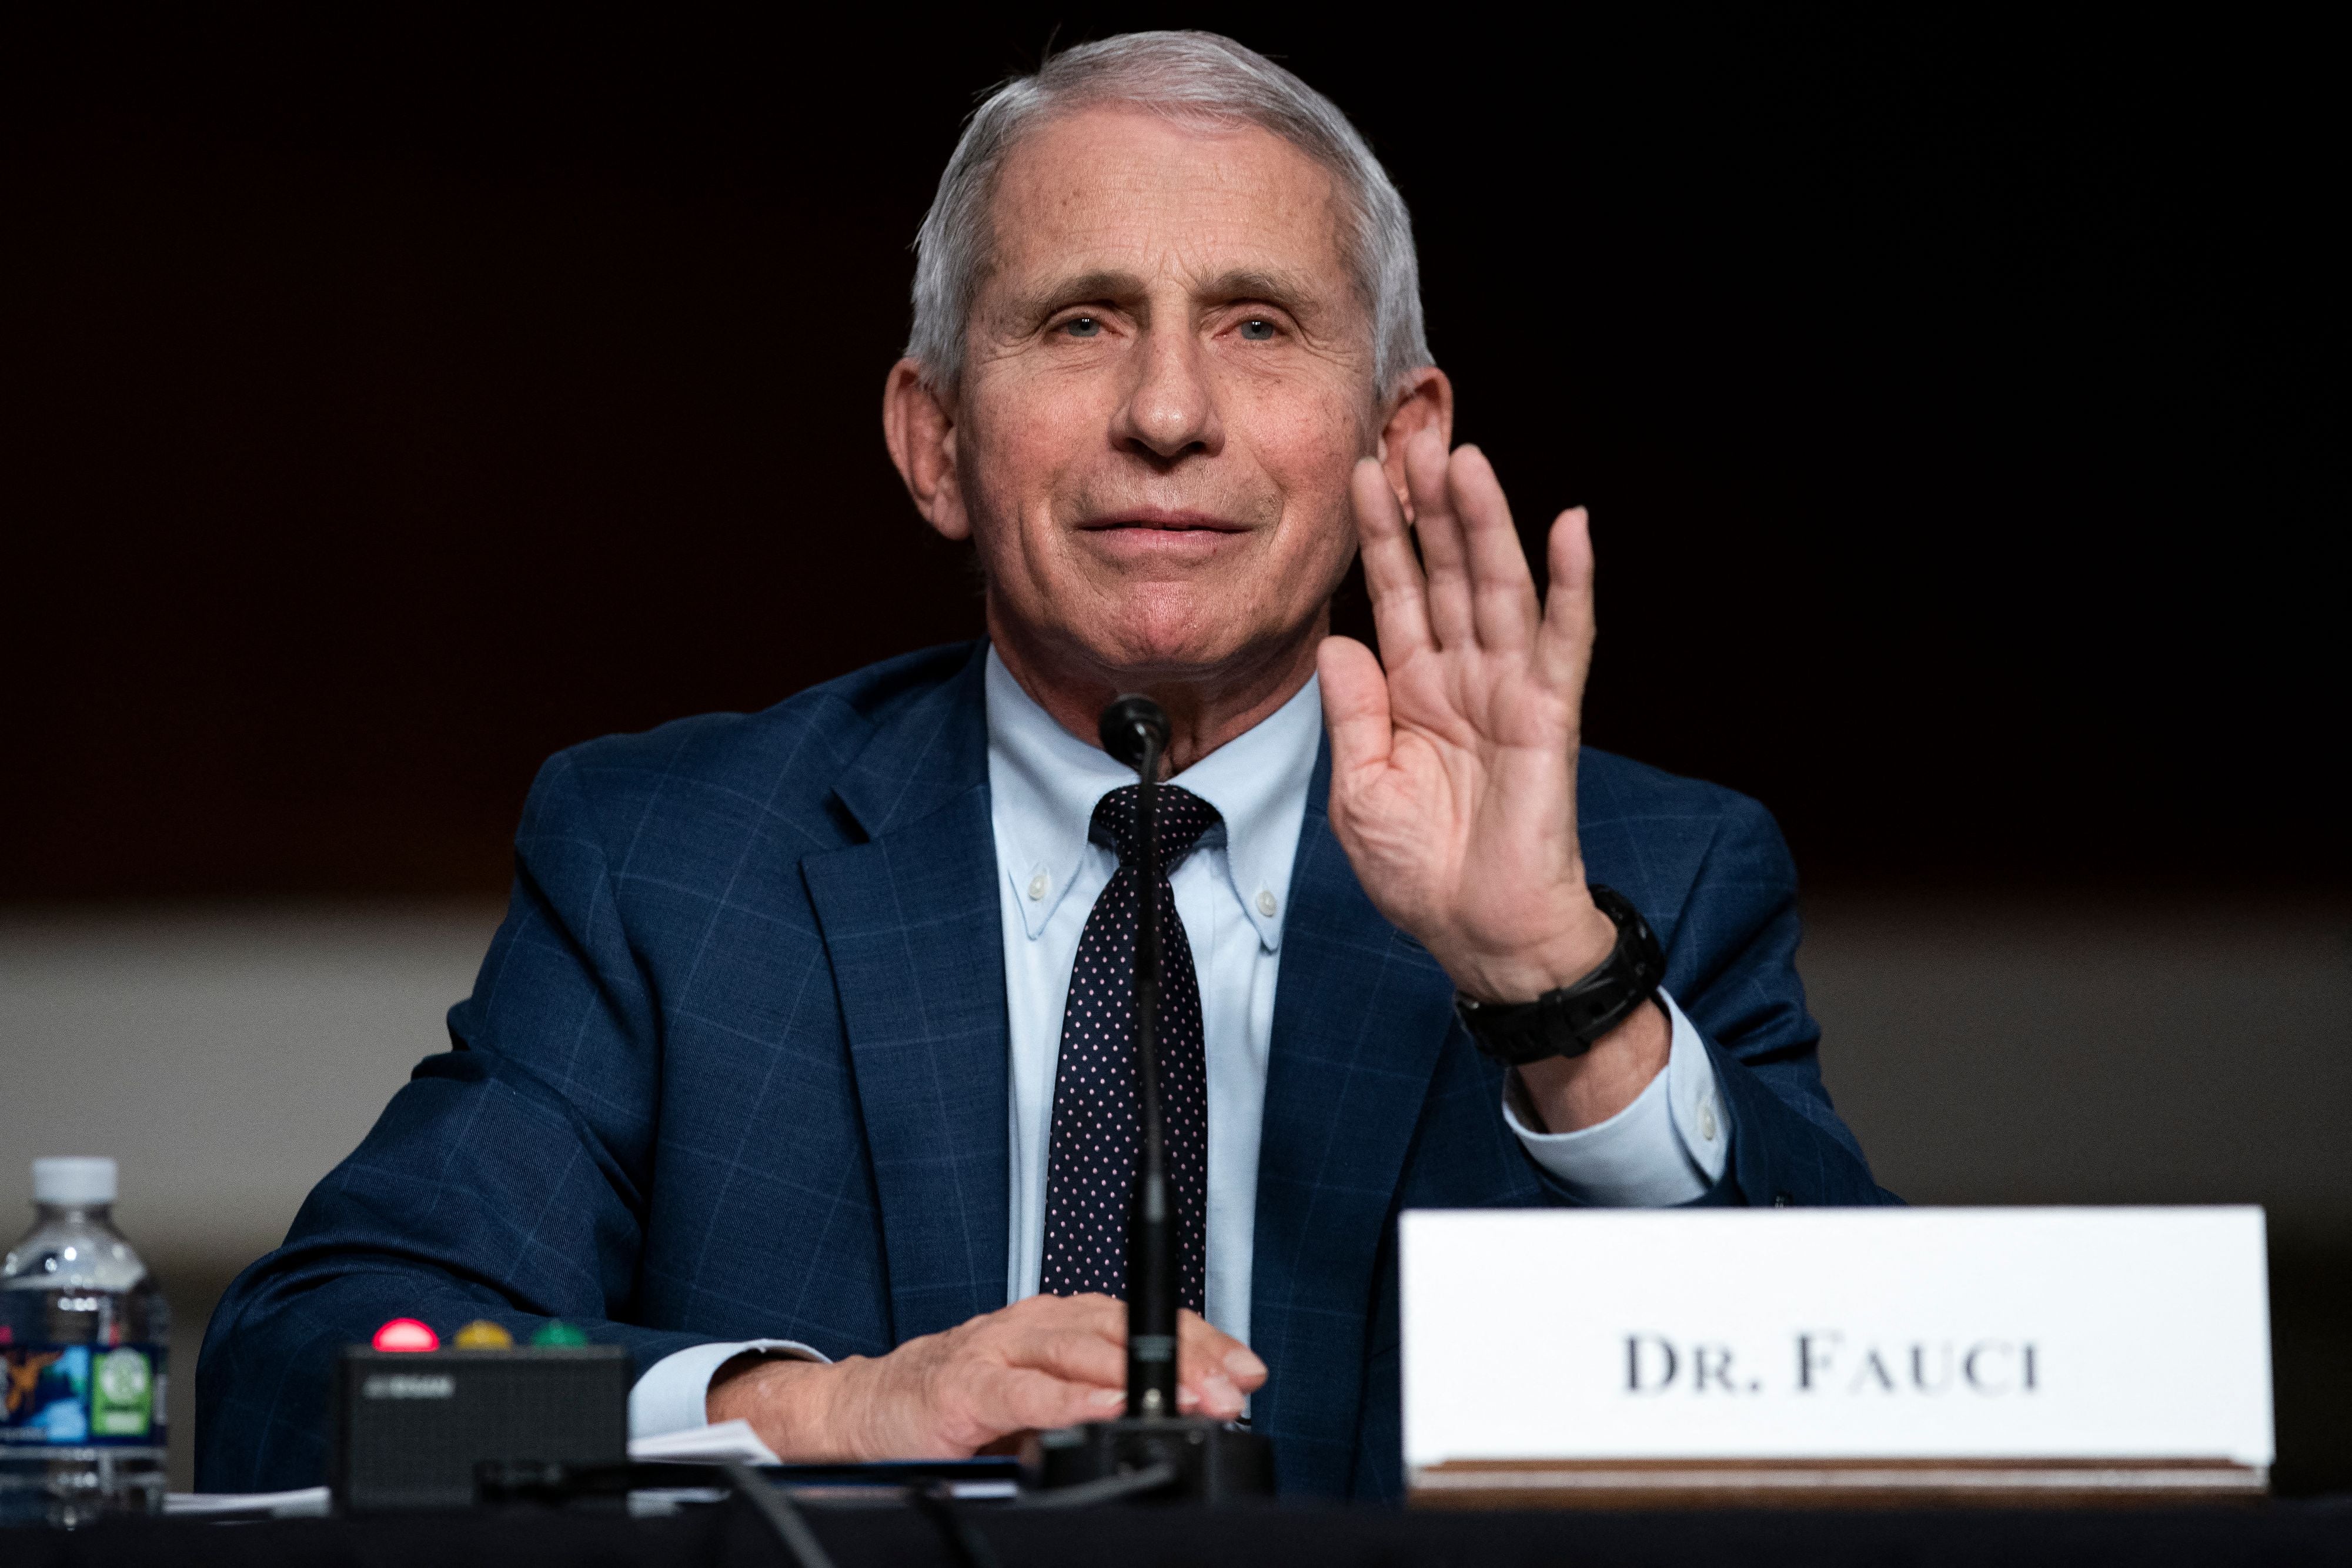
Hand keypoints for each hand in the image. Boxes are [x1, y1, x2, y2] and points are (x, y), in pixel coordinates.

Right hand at [707, 1293, 1266, 1460]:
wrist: (867, 1409)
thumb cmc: (959, 1402)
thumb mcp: (1042, 1402)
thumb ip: (1095, 1406)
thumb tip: (1171, 1426)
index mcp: (1060, 1324)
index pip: (1144, 1323)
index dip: (1201, 1342)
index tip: (1248, 1370)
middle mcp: (1034, 1325)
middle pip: (1125, 1329)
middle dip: (1188, 1359)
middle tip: (1236, 1387)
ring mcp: (997, 1350)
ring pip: (1083, 1349)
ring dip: (1144, 1374)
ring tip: (1192, 1396)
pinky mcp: (964, 1386)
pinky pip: (1025, 1390)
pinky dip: (1069, 1398)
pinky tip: (1105, 1407)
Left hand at [1318, 426, 1666, 1127]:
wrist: (1480, 936)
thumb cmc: (1423, 874)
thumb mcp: (1360, 790)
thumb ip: (1354, 712)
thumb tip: (1338, 641)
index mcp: (1412, 691)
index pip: (1392, 593)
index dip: (1379, 536)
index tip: (1359, 473)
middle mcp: (1462, 677)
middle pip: (1444, 572)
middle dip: (1428, 505)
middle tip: (1410, 434)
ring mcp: (1509, 690)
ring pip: (1496, 588)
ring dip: (1484, 524)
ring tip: (1465, 459)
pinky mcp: (1549, 715)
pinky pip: (1563, 639)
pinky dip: (1571, 583)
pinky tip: (1570, 526)